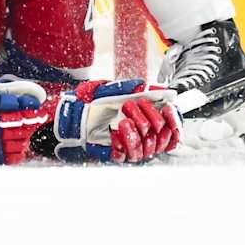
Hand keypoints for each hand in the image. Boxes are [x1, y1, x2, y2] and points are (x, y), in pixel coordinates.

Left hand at [37, 80, 183, 163]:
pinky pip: (127, 156)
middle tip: (133, 107)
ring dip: (137, 131)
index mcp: (146, 121)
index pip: (172, 129)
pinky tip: (116, 131)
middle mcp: (141, 137)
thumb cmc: (91, 102)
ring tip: (124, 118)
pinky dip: (124, 142)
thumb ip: (132, 88)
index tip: (169, 108)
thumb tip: (152, 88)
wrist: (69, 116)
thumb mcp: (112, 90)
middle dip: (151, 120)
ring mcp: (129, 148)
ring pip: (146, 148)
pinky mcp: (116, 156)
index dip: (175, 121)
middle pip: (161, 137)